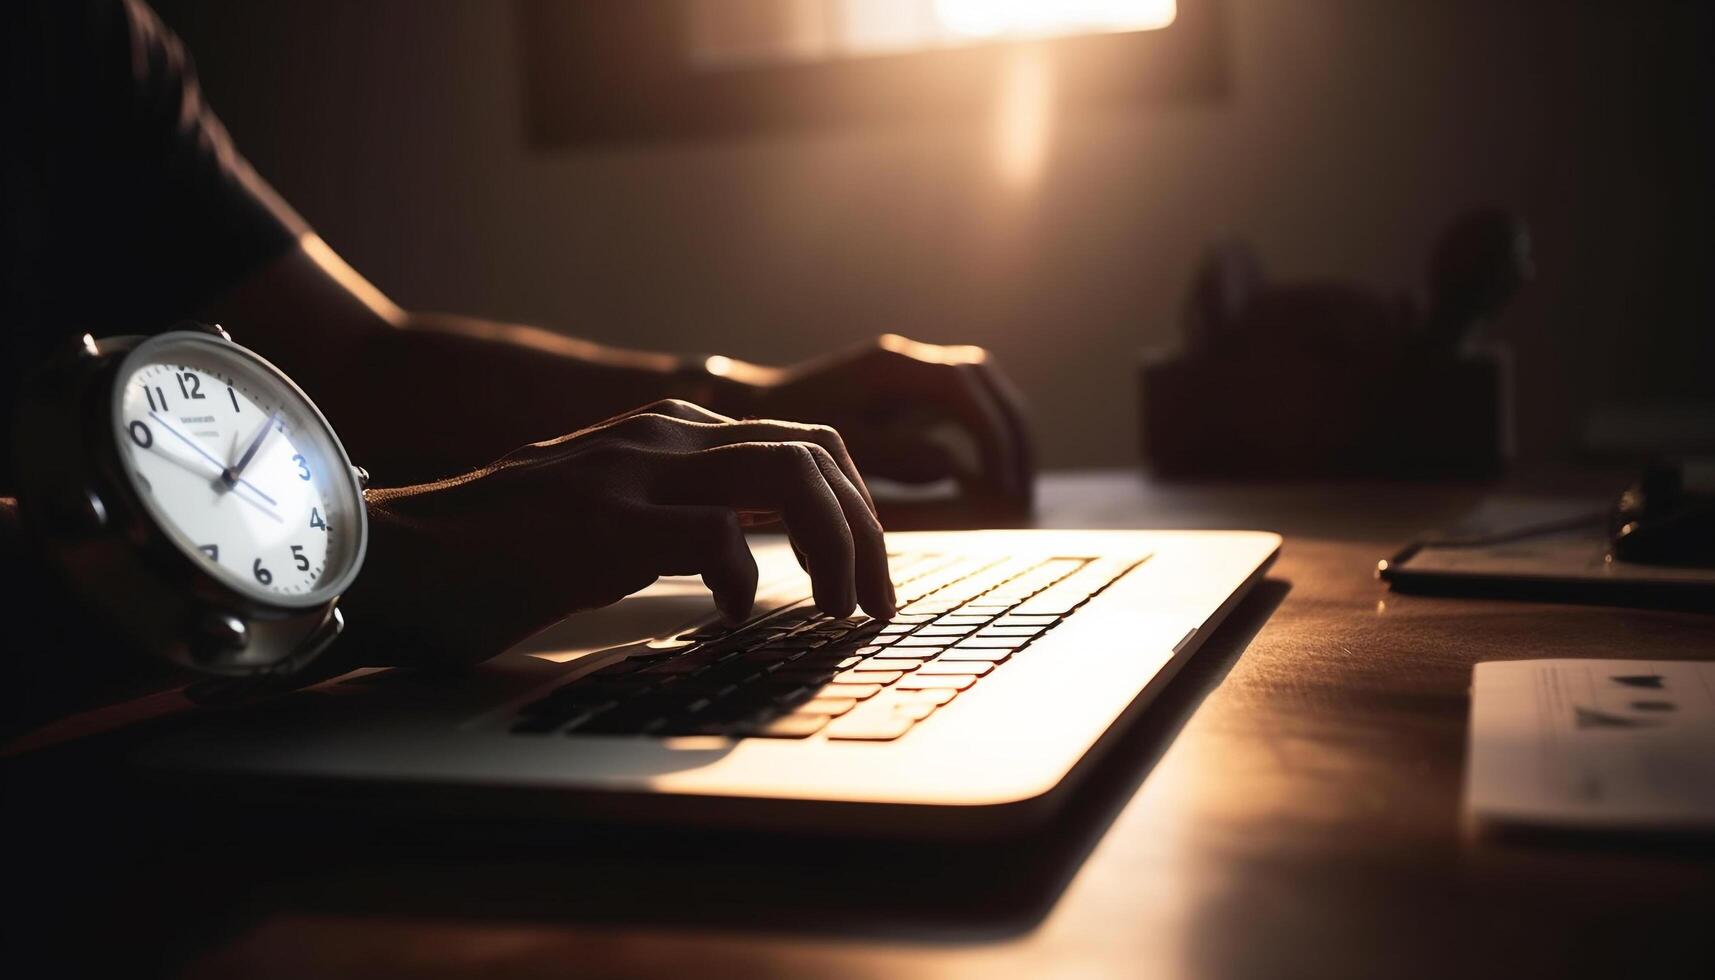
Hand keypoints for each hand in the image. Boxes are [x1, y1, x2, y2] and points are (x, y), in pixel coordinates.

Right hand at [344, 400, 892, 668]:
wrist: (393, 556)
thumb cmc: (497, 551)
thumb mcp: (611, 515)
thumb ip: (679, 514)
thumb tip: (751, 551)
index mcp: (670, 432)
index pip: (806, 441)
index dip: (857, 508)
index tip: (867, 576)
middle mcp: (662, 435)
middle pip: (817, 451)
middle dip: (868, 531)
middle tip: (876, 604)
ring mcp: (632, 471)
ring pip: (787, 473)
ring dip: (836, 549)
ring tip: (838, 612)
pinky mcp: (599, 522)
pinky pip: (716, 536)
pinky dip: (747, 583)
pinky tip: (732, 620)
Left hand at [752, 335, 1033, 505]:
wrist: (747, 406)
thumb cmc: (783, 429)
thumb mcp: (836, 446)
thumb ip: (895, 455)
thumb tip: (953, 467)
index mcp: (891, 366)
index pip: (964, 389)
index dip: (990, 436)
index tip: (1000, 484)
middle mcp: (906, 360)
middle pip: (983, 380)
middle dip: (1010, 434)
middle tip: (1020, 490)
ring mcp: (908, 373)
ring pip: (979, 388)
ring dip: (1002, 432)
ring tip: (1013, 487)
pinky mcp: (906, 392)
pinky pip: (962, 406)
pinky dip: (981, 436)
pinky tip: (984, 478)